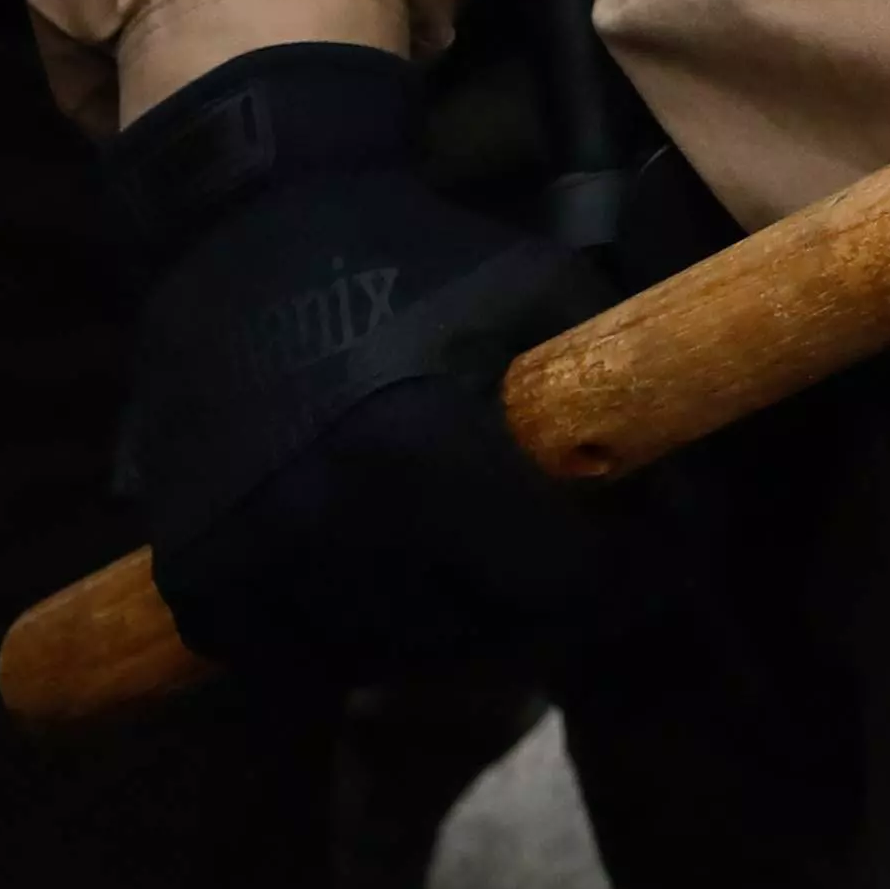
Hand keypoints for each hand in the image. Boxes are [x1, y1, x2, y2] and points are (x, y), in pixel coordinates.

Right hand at [113, 43, 604, 678]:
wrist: (244, 230)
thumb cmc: (411, 255)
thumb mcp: (540, 293)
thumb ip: (614, 398)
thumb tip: (693, 497)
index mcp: (417, 458)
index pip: (558, 579)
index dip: (628, 567)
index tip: (661, 545)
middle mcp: (327, 532)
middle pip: (483, 633)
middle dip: (552, 601)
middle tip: (585, 558)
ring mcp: (250, 568)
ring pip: (395, 658)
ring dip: (459, 630)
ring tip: (496, 568)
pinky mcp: (196, 583)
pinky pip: (301, 658)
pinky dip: (357, 638)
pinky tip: (398, 583)